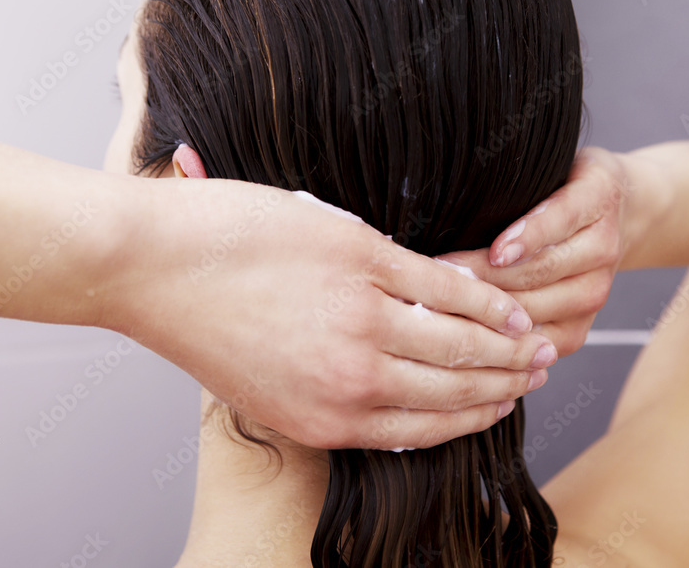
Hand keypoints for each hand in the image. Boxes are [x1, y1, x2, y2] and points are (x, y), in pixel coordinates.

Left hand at [100, 176, 555, 449]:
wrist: (150, 267)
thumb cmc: (201, 324)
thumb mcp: (264, 390)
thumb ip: (328, 398)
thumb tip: (384, 390)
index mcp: (326, 419)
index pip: (426, 427)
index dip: (476, 417)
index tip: (503, 405)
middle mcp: (351, 382)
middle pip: (455, 389)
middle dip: (506, 384)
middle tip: (539, 373)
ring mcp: (361, 321)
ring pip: (460, 342)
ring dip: (509, 345)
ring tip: (537, 341)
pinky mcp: (362, 262)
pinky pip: (444, 287)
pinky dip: (485, 297)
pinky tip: (507, 302)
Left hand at [439, 146, 645, 356]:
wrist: (622, 217)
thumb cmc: (570, 187)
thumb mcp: (555, 167)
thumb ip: (523, 181)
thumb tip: (461, 192)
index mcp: (597, 200)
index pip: (557, 221)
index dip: (525, 238)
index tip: (494, 251)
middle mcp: (602, 250)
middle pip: (539, 273)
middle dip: (486, 278)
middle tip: (441, 276)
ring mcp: (595, 294)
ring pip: (535, 310)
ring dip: (488, 311)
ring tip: (445, 304)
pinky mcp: (581, 328)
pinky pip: (539, 343)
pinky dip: (505, 342)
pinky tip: (469, 333)